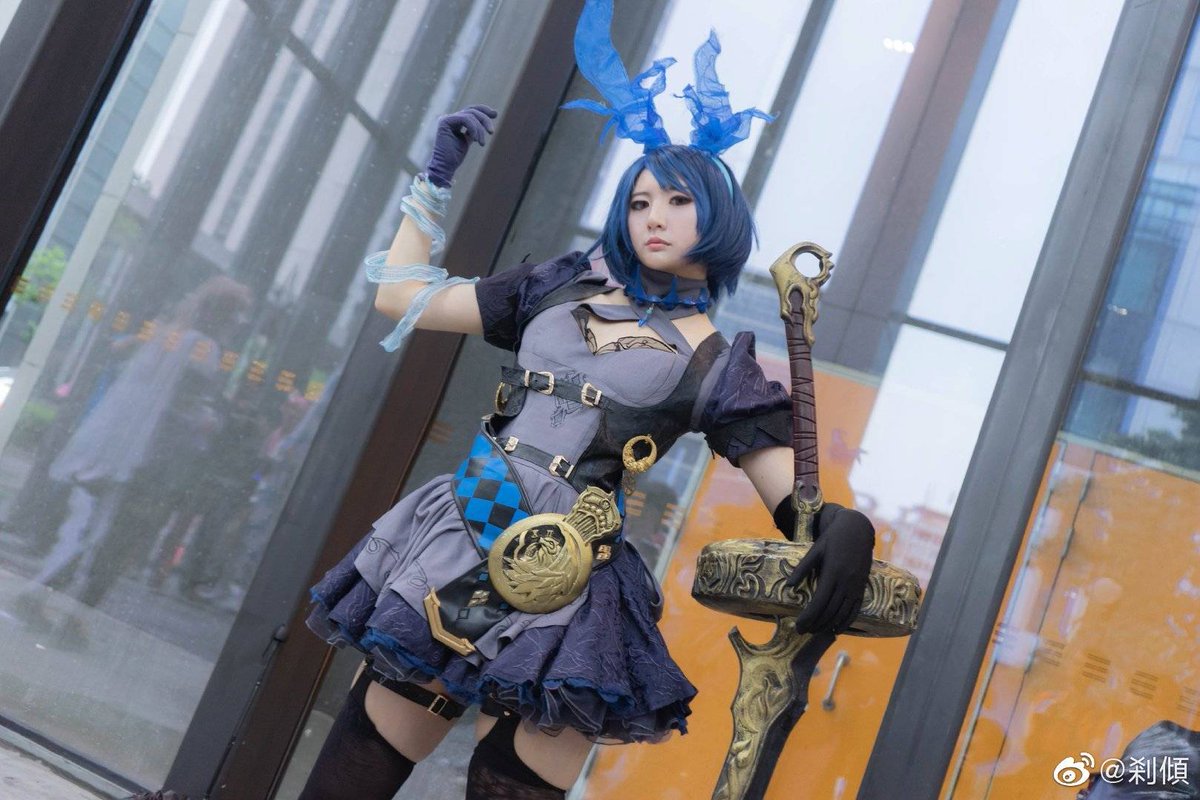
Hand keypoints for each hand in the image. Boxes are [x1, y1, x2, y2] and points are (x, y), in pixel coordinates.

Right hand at [425, 104, 497, 187]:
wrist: (446, 166)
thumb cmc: (456, 156)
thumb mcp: (469, 139)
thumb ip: (476, 129)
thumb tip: (492, 115)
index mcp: (455, 121)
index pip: (471, 110)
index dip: (484, 110)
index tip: (495, 114)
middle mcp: (450, 118)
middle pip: (472, 110)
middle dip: (484, 119)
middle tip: (491, 132)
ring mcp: (447, 119)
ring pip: (470, 115)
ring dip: (479, 129)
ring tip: (481, 143)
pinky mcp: (445, 122)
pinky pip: (465, 119)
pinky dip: (473, 128)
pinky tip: (474, 139)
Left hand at [785, 502, 874, 633]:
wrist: (856, 530)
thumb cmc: (832, 539)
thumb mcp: (814, 551)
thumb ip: (802, 569)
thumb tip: (789, 587)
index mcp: (831, 572)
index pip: (819, 602)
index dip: (808, 617)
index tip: (798, 626)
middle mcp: (845, 582)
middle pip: (830, 611)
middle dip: (816, 624)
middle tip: (803, 631)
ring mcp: (855, 586)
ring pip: (842, 613)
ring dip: (829, 625)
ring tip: (816, 632)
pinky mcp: (862, 587)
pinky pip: (855, 609)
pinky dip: (846, 622)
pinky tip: (837, 629)